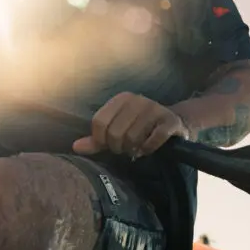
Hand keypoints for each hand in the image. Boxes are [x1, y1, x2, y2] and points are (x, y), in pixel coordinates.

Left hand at [72, 92, 189, 159]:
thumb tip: (75, 147)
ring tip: (136, 148)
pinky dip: (147, 149)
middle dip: (118, 147)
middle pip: (115, 133)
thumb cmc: (140, 128)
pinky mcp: (169, 121)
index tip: (109, 145)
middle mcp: (137, 100)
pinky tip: (147, 149)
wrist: (174, 123)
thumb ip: (96, 140)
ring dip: (133, 149)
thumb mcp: (116, 130)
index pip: (99, 122)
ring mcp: (154, 109)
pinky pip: (153, 140)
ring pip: (132, 138)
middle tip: (125, 148)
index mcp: (121, 99)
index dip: (101, 139)